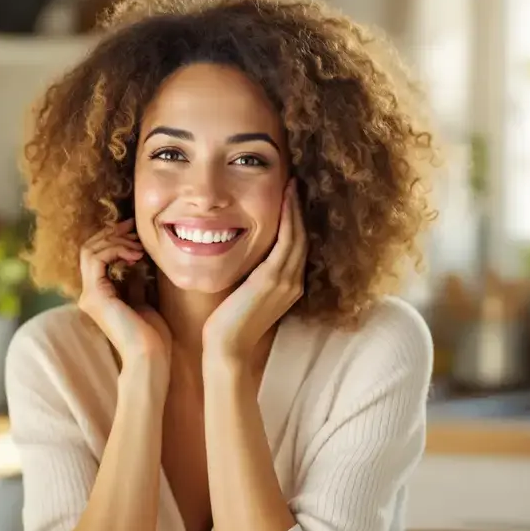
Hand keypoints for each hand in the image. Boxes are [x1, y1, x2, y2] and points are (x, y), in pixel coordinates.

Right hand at [77, 219, 171, 366]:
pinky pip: (97, 259)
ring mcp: (89, 295)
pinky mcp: (95, 295)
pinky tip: (135, 254)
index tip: (132, 229)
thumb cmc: (151, 335)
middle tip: (132, 227)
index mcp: (99, 295)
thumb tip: (136, 262)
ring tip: (137, 243)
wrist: (150, 356)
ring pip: (90, 250)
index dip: (112, 237)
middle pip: (89, 249)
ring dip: (114, 240)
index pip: (95, 255)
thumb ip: (133, 281)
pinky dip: (115, 250)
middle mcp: (89, 294)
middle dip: (112, 233)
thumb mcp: (142, 299)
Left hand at [203, 180, 305, 362]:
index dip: (295, 220)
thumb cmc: (229, 324)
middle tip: (294, 182)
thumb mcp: (246, 294)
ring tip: (291, 184)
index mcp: (289, 286)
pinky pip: (286, 241)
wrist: (227, 348)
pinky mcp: (273, 280)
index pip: (297, 246)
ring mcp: (286, 281)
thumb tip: (246, 256)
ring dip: (295, 208)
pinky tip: (283, 200)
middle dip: (299, 208)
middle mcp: (293, 282)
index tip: (289, 197)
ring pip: (297, 235)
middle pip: (303, 236)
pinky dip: (287, 218)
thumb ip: (253, 276)